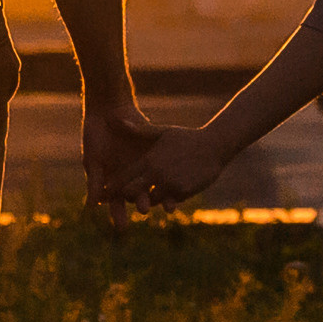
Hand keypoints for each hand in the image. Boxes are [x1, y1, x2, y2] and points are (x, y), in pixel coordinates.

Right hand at [81, 103, 160, 223]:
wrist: (108, 110)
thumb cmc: (96, 135)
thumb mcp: (93, 159)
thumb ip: (95, 182)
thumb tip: (91, 207)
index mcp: (112, 180)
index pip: (116, 202)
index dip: (118, 214)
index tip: (122, 226)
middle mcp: (129, 176)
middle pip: (136, 196)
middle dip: (140, 204)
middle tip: (143, 210)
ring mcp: (143, 165)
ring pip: (152, 185)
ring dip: (159, 196)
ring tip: (166, 205)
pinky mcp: (154, 154)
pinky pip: (164, 169)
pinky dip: (170, 178)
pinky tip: (176, 186)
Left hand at [111, 126, 232, 210]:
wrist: (214, 146)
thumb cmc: (186, 137)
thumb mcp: (162, 132)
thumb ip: (140, 131)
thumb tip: (117, 120)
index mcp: (149, 159)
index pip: (125, 177)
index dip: (115, 186)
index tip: (107, 192)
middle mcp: (157, 173)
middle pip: (133, 193)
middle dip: (129, 197)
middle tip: (128, 198)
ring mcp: (170, 184)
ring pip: (151, 201)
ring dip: (149, 200)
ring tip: (146, 199)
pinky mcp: (183, 192)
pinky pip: (169, 202)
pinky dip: (167, 200)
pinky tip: (167, 196)